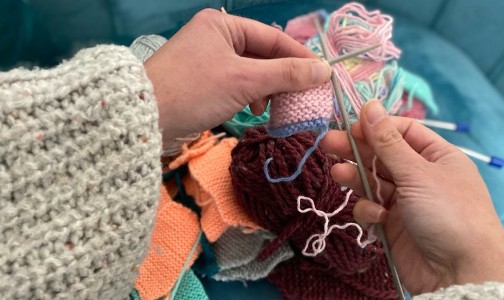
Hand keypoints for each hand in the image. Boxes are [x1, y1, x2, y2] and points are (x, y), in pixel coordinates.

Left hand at [144, 8, 330, 143]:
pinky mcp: (202, 81)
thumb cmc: (195, 90)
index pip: (273, 38)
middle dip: (281, 77)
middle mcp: (216, 37)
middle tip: (300, 97)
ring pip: (251, 72)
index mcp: (224, 25)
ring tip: (270, 107)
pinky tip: (252, 110)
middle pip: (262, 55)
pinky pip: (236, 84)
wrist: (145, 117)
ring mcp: (208, 60)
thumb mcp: (244, 80)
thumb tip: (323, 71)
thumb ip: (286, 74)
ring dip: (266, 89)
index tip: (321, 77)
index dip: (299, 58)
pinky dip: (249, 96)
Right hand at [321, 101, 503, 293]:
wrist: (460, 273)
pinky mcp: (393, 225)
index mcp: (437, 156)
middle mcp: (421, 176)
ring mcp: (406, 201)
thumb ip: (388, 142)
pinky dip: (370, 210)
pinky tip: (376, 216)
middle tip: (327, 144)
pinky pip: (373, 208)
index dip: (375, 127)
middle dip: (356, 150)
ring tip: (338, 173)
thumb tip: (370, 105)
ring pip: (373, 182)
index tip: (349, 125)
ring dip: (356, 177)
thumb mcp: (418, 173)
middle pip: (382, 155)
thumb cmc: (448, 213)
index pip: (402, 131)